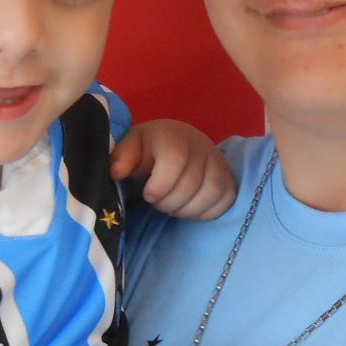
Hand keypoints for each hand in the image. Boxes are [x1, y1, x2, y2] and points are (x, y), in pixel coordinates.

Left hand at [112, 119, 236, 218]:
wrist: (174, 142)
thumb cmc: (148, 149)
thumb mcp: (130, 149)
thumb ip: (121, 159)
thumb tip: (115, 173)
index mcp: (173, 135)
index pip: (174, 159)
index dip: (160, 184)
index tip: (148, 195)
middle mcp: (201, 144)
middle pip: (191, 182)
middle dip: (170, 202)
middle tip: (158, 204)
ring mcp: (218, 160)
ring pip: (212, 191)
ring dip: (189, 209)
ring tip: (174, 207)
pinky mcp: (229, 175)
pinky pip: (227, 198)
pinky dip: (209, 211)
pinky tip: (191, 208)